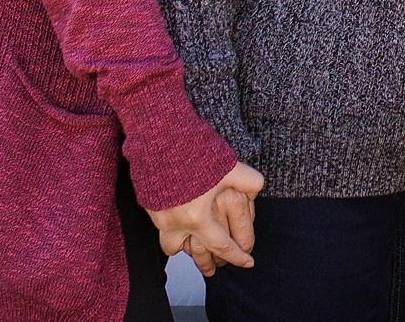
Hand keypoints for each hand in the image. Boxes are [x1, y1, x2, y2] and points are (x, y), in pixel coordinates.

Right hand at [147, 161, 263, 274]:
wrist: (162, 137)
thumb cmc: (197, 152)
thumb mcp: (231, 167)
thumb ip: (249, 183)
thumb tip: (257, 191)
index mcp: (198, 218)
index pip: (222, 246)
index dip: (237, 256)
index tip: (248, 263)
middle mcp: (174, 222)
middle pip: (189, 252)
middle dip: (203, 261)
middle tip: (213, 266)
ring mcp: (157, 215)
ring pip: (169, 241)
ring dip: (182, 242)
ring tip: (195, 238)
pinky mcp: (147, 203)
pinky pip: (160, 224)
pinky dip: (171, 224)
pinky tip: (181, 213)